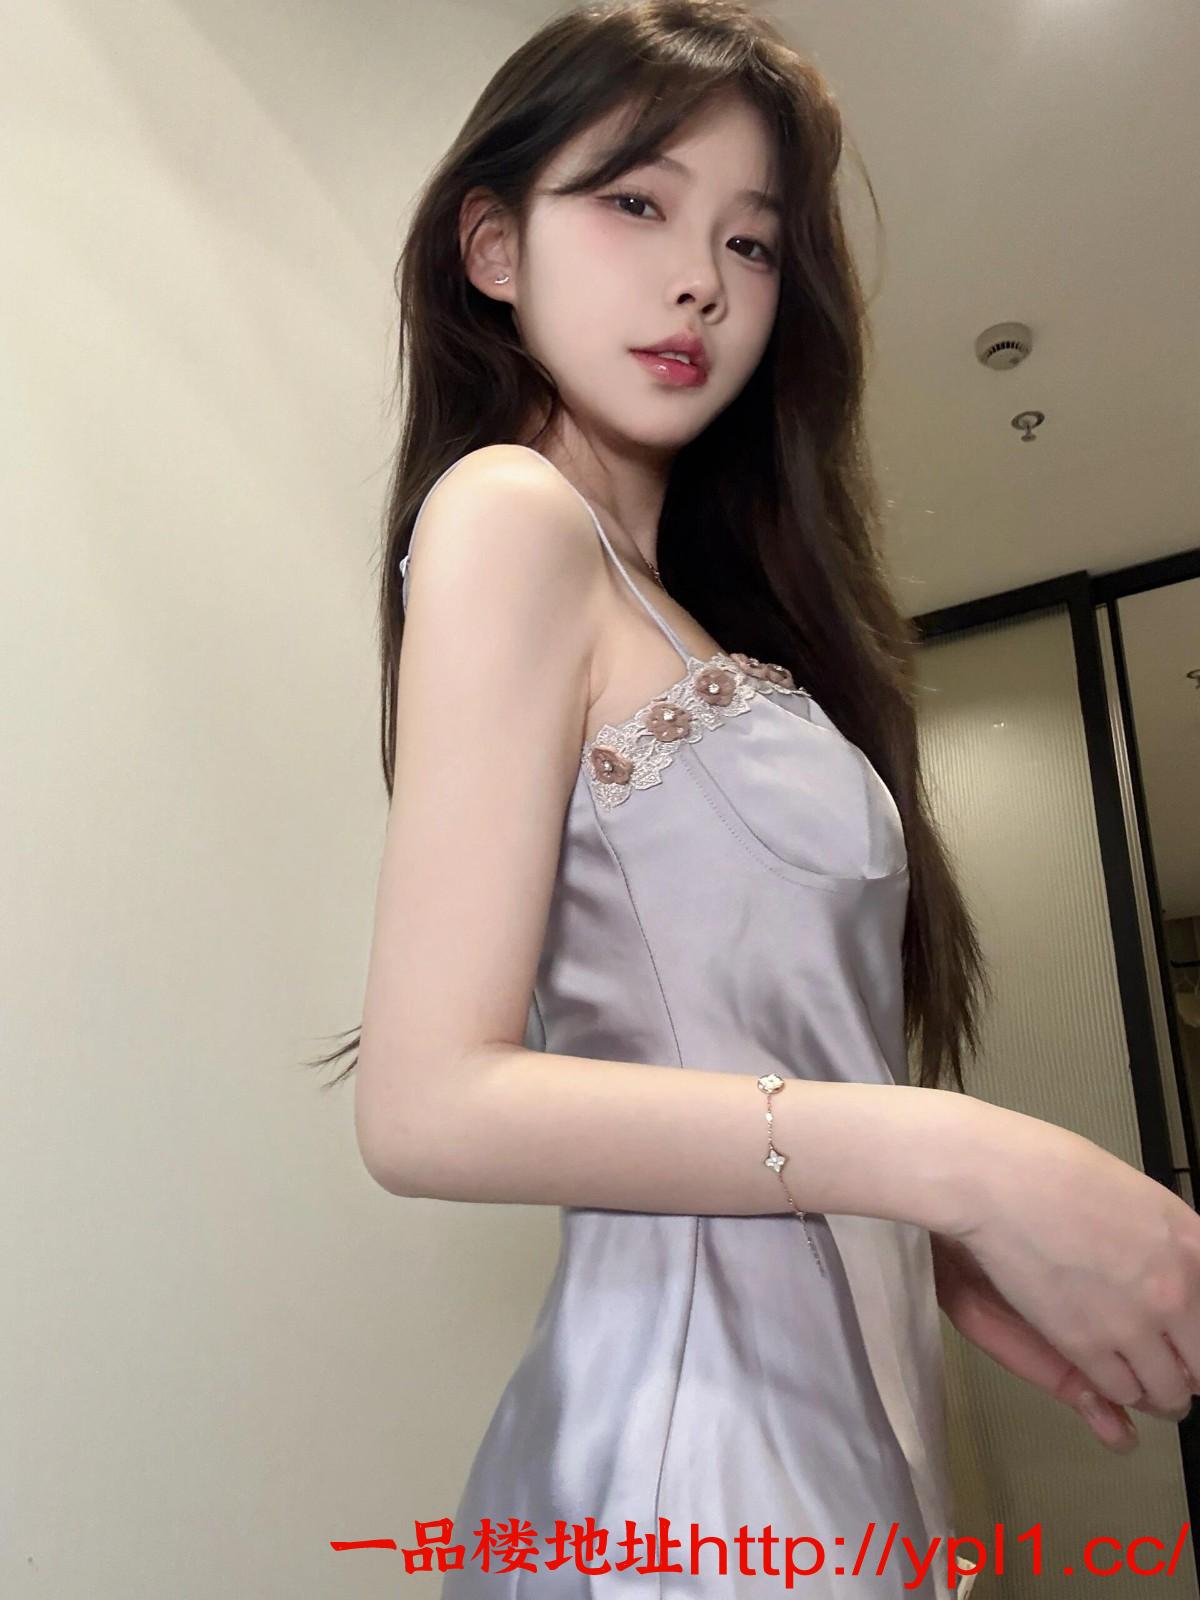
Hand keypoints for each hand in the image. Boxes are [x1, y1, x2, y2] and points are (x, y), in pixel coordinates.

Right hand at [941, 1103, 1199, 1417]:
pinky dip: (1122, 1393)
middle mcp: (1175, 1291)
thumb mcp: (1139, 1196)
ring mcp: (1132, 1324)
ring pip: (1168, 1392)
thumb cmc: (1055, 1169)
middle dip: (1190, 1370)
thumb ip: (1171, 1241)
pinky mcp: (1085, 1346)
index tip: (1190, 1339)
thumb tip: (1181, 1267)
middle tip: (1175, 1366)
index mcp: (1192, 1244)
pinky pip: (1121, 1392)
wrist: (996, 1180)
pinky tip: (1116, 1378)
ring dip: (1162, 1393)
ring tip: (1151, 1386)